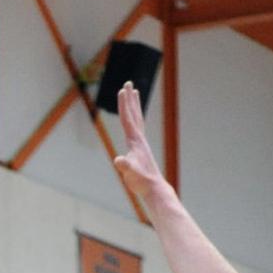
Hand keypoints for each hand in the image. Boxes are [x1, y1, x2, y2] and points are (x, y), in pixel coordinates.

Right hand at [114, 84, 165, 200]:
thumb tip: (118, 160)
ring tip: (135, 94)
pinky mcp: (141, 149)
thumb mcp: (130, 173)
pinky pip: (137, 129)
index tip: (122, 90)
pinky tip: (134, 121)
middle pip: (134, 114)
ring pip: (137, 120)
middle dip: (130, 99)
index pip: (128, 119)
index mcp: (136, 141)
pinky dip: (135, 121)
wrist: (154, 188)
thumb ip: (125, 166)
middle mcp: (140, 139)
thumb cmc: (141, 181)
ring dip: (135, 107)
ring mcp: (141, 144)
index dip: (124, 105)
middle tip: (128, 84)